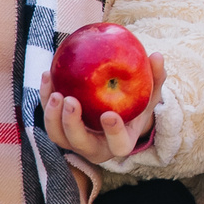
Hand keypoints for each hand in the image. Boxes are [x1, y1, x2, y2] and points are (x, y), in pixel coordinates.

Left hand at [40, 54, 161, 161]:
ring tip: (55, 92)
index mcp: (121, 143)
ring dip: (53, 116)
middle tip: (71, 100)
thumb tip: (157, 55)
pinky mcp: (61, 131)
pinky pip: (49, 119)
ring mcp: (75, 142)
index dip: (113, 132)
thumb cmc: (136, 104)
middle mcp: (96, 148)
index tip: (109, 114)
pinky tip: (48, 75)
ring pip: (59, 136)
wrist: (116, 114)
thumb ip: (155, 78)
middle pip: (80, 143)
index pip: (118, 144)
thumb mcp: (149, 93)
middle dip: (72, 124)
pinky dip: (45, 99)